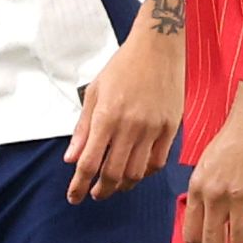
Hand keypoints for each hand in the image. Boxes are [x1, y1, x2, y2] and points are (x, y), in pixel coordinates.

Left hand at [67, 24, 180, 200]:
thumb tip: (72, 158)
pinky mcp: (171, 128)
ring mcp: (153, 129)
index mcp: (107, 116)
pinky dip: (145, 173)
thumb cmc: (123, 65)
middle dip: (100, 190)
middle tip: (94, 193)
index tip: (74, 196)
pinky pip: (157, 162)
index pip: (89, 163)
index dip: (79, 185)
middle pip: (112, 174)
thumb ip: (83, 129)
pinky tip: (136, 171)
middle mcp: (130, 126)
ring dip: (122, 185)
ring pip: (136, 172)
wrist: (159, 46)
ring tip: (114, 185)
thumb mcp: (95, 92)